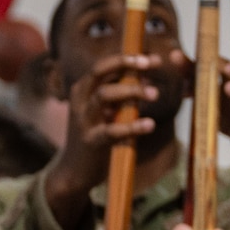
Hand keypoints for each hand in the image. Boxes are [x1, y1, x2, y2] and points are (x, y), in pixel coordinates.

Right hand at [41, 52, 164, 229]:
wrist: (74, 170)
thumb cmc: (95, 135)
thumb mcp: (104, 110)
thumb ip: (120, 94)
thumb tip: (145, 77)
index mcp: (83, 89)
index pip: (104, 65)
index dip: (126, 58)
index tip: (151, 58)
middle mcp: (80, 99)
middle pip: (100, 71)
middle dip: (126, 65)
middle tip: (151, 65)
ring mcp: (83, 119)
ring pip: (104, 95)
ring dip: (131, 91)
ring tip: (155, 93)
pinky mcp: (90, 141)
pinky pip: (112, 130)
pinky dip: (133, 127)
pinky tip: (150, 125)